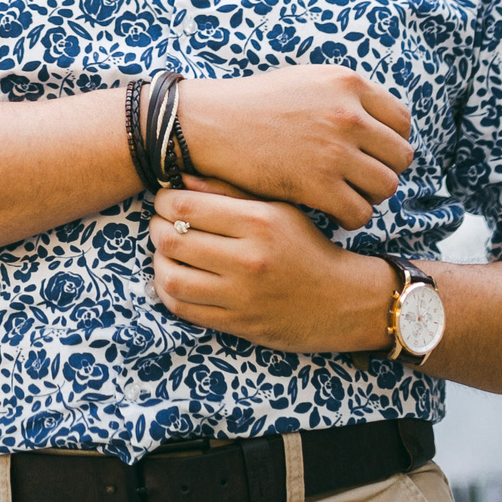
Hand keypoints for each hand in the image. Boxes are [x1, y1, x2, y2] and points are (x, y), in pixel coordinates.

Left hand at [147, 180, 391, 352]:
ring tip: (167, 253)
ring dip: (159, 262)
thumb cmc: (308, 247)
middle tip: (162, 226)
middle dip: (156, 229)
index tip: (165, 201)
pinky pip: (183, 308)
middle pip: (171, 239)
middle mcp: (249, 258)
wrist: (345, 300)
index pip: (184, 206)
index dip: (163, 201)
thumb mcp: (278, 208)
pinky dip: (168, 291)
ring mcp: (242, 295)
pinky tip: (176, 279)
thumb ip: (229, 191)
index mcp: (259, 221)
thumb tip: (179, 178)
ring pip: (170, 276)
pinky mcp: (239, 323)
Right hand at [177, 66, 413, 228]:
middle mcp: (347, 114)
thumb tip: (382, 122)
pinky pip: (359, 211)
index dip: (392, 141)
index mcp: (347, 83)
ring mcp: (334, 150)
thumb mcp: (307, 79)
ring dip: (371, 196)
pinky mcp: (316, 184)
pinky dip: (351, 217)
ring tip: (349, 195)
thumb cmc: (257, 104)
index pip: (402, 121)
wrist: (211, 123)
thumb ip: (346, 95)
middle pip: (400, 156)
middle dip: (385, 169)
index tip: (375, 153)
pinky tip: (334, 211)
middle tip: (362, 178)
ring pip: (385, 186)